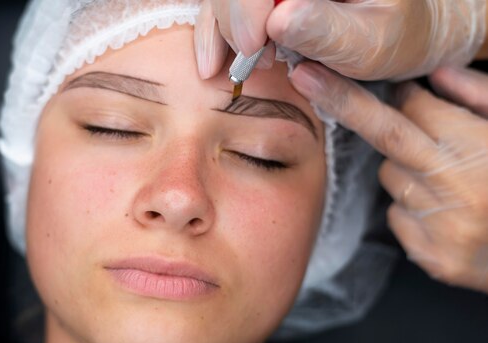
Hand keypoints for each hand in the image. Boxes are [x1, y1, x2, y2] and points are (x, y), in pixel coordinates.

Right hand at [194, 0, 485, 80]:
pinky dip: (216, 29)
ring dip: (221, 26)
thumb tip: (277, 20)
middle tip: (248, 61)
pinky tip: (214, 59)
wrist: (400, 28)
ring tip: (233, 65)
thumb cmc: (394, 37)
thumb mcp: (371, 42)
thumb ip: (327, 31)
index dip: (248, 4)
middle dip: (233, 17)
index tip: (253, 47)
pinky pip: (226, 2)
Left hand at [289, 62, 487, 292]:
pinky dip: (413, 207)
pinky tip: (448, 213)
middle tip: (310, 79)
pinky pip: (399, 216)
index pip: (418, 108)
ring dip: (406, 169)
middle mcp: (456, 187)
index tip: (391, 87)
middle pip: (385, 134)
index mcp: (480, 150)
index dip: (402, 94)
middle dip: (342, 101)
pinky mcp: (432, 258)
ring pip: (391, 178)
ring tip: (450, 181)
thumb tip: (435, 74)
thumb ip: (480, 99)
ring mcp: (440, 227)